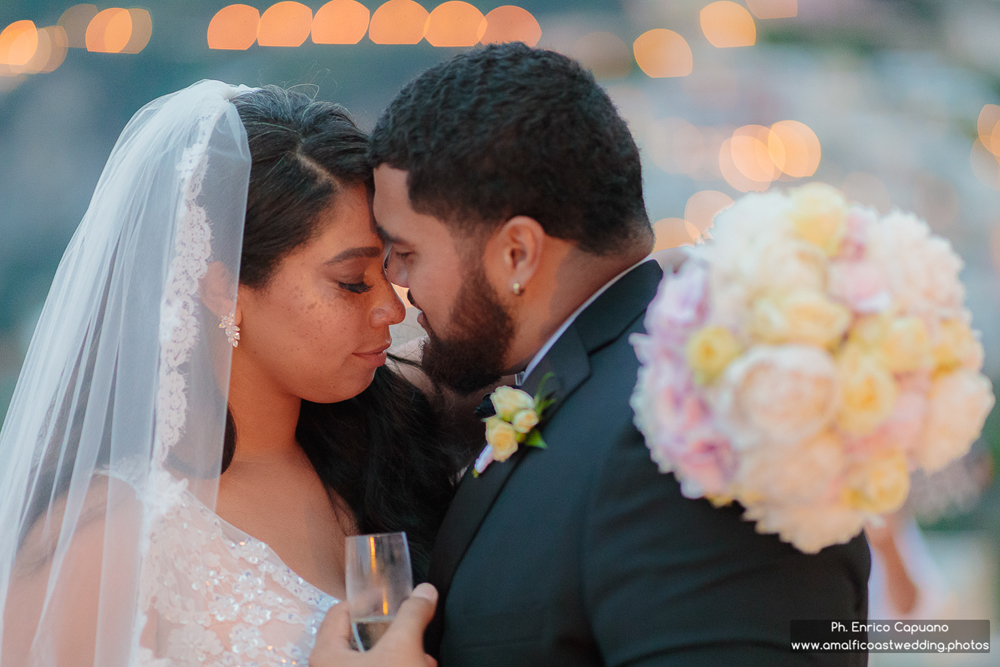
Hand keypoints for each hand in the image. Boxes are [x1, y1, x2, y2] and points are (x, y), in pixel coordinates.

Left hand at [311, 583, 438, 666]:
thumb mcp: (403, 647)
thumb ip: (413, 614)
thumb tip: (425, 591)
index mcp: (326, 655)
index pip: (340, 611)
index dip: (367, 599)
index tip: (391, 596)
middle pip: (358, 636)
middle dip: (391, 630)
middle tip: (410, 625)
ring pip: (372, 660)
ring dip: (400, 653)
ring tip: (422, 656)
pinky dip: (398, 666)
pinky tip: (419, 666)